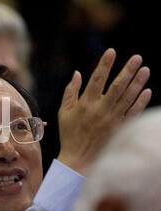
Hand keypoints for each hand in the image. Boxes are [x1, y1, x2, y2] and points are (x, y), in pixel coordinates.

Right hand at [57, 48, 151, 174]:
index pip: (97, 80)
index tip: (111, 52)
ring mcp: (112, 120)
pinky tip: (147, 91)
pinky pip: (133, 112)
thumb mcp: (64, 112)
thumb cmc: (69, 134)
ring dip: (138, 82)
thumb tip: (78, 73)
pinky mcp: (120, 128)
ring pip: (128, 97)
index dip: (105, 65)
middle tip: (137, 57)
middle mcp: (100, 110)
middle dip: (128, 70)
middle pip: (117, 86)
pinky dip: (141, 102)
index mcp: (85, 104)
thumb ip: (70, 92)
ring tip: (145, 69)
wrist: (79, 158)